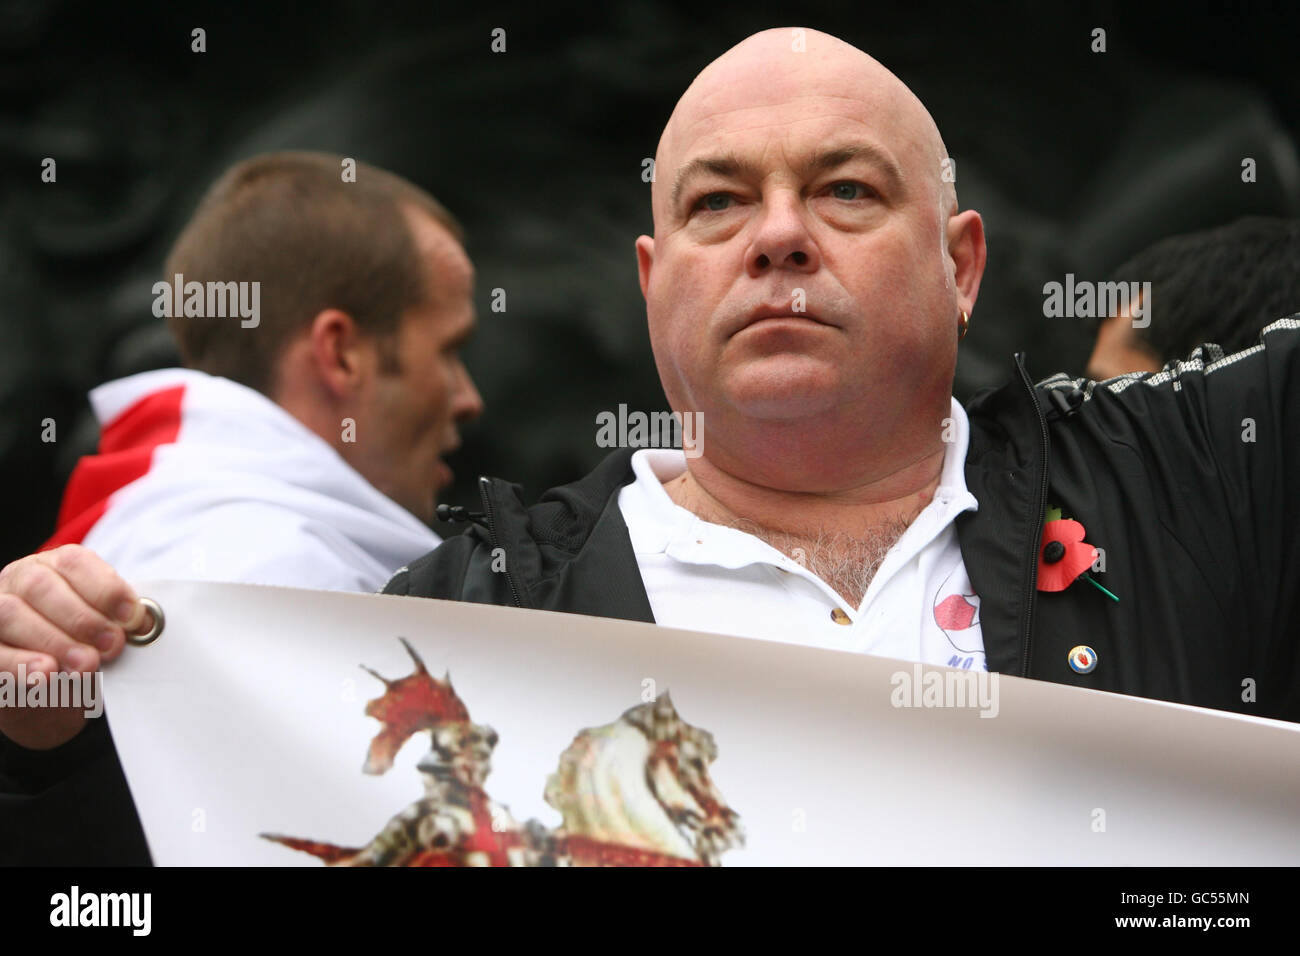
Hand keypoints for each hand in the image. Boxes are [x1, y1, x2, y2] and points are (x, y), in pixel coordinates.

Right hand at [0, 545, 147, 749]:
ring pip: (10, 614)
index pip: (74, 562)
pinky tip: (44, 674)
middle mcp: (18, 580)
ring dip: (53, 641)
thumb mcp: (104, 629)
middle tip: (112, 647)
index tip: (132, 618)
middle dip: (82, 619)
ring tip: (85, 665)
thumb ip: (118, 622)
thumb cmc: (82, 646)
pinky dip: (19, 664)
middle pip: (40, 586)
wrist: (47, 689)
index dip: (105, 589)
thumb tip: (143, 624)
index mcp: (54, 565)